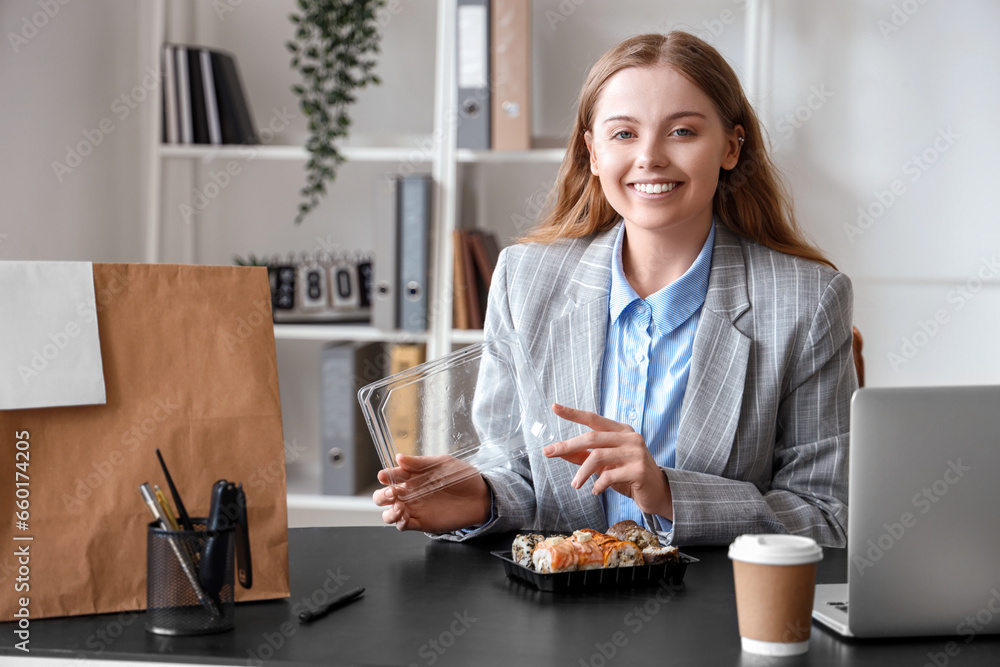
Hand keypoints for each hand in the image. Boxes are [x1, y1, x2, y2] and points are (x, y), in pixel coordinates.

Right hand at [372, 454, 491, 532]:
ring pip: (389, 515)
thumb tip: (398, 457)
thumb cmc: (462, 477)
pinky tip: (405, 518)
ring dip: (388, 512)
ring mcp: (415, 509)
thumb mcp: (443, 464)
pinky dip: (399, 523)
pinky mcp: (423, 523)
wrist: (480, 497)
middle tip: (392, 493)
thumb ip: (420, 463)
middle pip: (383, 498)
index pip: (391, 477)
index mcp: (412, 478)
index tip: (385, 476)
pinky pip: (404, 526)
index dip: (385, 476)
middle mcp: (410, 494)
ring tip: (399, 507)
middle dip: (381, 496)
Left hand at [544, 403, 672, 519]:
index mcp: (621, 431)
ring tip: (575, 484)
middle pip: (592, 437)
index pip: (593, 418)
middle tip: (548, 453)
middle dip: (568, 445)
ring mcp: (636, 452)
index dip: (573, 413)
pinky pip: (609, 475)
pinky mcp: (638, 470)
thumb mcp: (605, 464)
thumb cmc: (628, 476)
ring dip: (582, 472)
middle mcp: (630, 437)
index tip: (554, 407)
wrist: (657, 493)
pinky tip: (596, 490)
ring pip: (598, 457)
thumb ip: (584, 456)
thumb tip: (560, 451)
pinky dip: (598, 484)